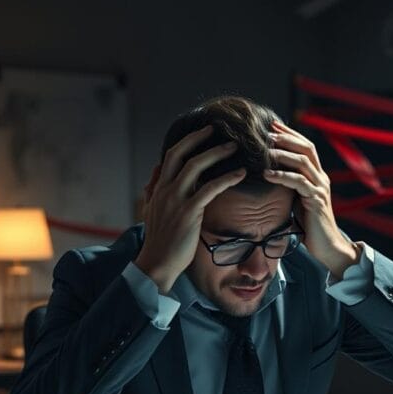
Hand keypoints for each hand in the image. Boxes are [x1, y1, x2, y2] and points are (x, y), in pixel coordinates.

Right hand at [136, 125, 245, 292]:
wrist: (157, 263)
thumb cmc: (160, 240)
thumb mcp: (151, 211)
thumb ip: (154, 190)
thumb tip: (155, 172)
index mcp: (158, 188)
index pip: (170, 156)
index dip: (187, 141)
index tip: (202, 132)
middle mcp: (165, 190)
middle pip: (180, 153)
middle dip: (199, 138)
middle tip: (218, 130)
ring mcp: (176, 200)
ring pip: (195, 166)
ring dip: (216, 153)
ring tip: (234, 147)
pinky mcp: (189, 212)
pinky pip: (210, 188)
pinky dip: (227, 178)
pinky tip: (241, 174)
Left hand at [264, 120, 358, 278]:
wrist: (327, 247)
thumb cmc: (309, 226)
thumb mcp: (296, 201)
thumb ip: (288, 187)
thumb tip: (266, 176)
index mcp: (317, 176)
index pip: (306, 147)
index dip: (290, 134)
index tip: (273, 125)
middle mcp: (321, 178)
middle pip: (307, 148)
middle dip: (287, 138)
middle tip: (268, 132)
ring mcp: (320, 188)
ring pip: (303, 162)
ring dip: (283, 154)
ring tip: (265, 151)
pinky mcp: (316, 200)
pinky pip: (299, 182)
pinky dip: (282, 176)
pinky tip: (267, 174)